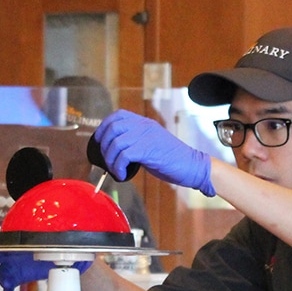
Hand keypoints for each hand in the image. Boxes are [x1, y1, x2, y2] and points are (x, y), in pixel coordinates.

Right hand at [0, 236, 91, 290]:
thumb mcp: (60, 242)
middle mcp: (13, 252)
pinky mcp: (18, 276)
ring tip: (7, 286)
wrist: (61, 255)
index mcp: (17, 240)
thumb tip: (77, 253)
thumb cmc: (57, 244)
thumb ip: (63, 245)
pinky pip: (8, 285)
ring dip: (1, 279)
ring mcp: (14, 264)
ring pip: (1, 272)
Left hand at [95, 110, 214, 196]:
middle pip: (112, 128)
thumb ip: (135, 142)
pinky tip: (122, 175)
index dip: (104, 127)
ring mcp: (146, 136)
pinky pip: (123, 156)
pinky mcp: (148, 150)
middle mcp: (144, 126)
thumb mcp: (151, 144)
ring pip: (116, 143)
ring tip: (116, 170)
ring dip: (110, 160)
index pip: (118, 116)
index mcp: (144, 123)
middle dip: (104, 147)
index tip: (99, 141)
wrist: (192, 166)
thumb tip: (115, 149)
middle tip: (107, 161)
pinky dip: (118, 168)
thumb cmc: (172, 159)